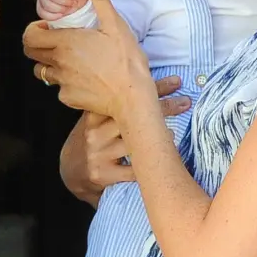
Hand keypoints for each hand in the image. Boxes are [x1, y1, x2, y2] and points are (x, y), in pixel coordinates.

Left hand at [24, 0, 152, 120]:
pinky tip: (86, 79)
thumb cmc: (126, 60)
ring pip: (44, 72)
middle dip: (39, 46)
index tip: (48, 28)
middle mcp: (59, 62)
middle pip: (31, 54)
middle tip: (57, 41)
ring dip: (51, 64)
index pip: (29, 36)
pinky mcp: (68, 98)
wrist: (132, 97)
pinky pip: (60, 89)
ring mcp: (62, 82)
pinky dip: (67, 83)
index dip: (34, 30)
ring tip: (72, 61)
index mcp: (66, 42)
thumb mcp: (115, 25)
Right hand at [60, 76, 190, 206]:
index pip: (125, 97)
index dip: (152, 88)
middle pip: (132, 117)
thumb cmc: (94, 140)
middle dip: (163, 107)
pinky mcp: (102, 174)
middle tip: (185, 101)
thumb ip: (114, 104)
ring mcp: (98, 154)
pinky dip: (149, 163)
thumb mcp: (97, 119)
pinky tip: (161, 157)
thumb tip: (149, 84)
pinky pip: (133, 170)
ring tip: (173, 132)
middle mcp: (94, 132)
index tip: (175, 82)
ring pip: (134, 143)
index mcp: (94, 114)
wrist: (72, 172)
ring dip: (158, 137)